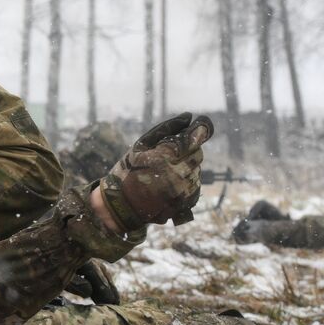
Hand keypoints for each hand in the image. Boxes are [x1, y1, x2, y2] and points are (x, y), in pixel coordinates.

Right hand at [98, 113, 214, 232]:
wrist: (121, 207)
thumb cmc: (127, 172)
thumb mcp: (140, 146)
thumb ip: (166, 130)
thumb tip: (188, 117)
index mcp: (165, 156)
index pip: (195, 138)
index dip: (200, 129)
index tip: (201, 123)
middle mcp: (179, 173)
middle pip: (197, 153)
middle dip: (187, 150)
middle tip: (169, 156)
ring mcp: (184, 190)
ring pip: (196, 170)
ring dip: (185, 168)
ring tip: (164, 175)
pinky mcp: (188, 202)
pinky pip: (195, 186)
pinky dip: (186, 183)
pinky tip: (169, 186)